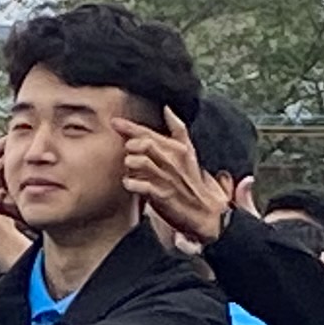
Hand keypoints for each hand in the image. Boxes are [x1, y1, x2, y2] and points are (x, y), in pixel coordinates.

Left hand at [117, 126, 233, 256]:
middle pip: (146, 143)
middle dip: (131, 143)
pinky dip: (131, 183)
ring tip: (129, 166)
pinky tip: (129, 184)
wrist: (208, 215)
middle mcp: (175, 161)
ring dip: (130, 162)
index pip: (153, 132)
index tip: (116, 122)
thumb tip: (168, 109)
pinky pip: (141, 186)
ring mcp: (168, 179)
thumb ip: (179, 131)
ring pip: (142, 161)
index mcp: (181, 149)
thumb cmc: (195, 184)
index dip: (132, 126)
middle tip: (127, 149)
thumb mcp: (191, 153)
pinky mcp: (163, 196)